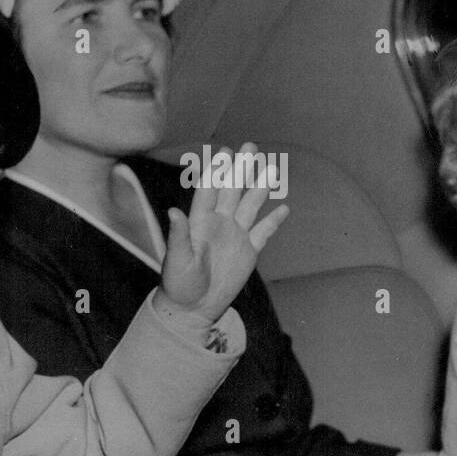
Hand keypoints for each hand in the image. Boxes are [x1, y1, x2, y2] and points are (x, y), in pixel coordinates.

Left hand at [158, 142, 288, 322]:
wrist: (193, 308)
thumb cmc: (178, 285)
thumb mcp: (176, 260)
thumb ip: (178, 236)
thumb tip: (173, 212)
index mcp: (199, 222)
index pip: (210, 190)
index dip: (218, 171)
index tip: (225, 152)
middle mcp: (219, 224)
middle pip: (232, 191)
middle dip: (241, 169)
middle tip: (250, 147)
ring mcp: (235, 236)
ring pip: (250, 206)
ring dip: (260, 188)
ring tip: (272, 169)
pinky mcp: (248, 252)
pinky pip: (263, 232)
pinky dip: (273, 221)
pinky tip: (284, 208)